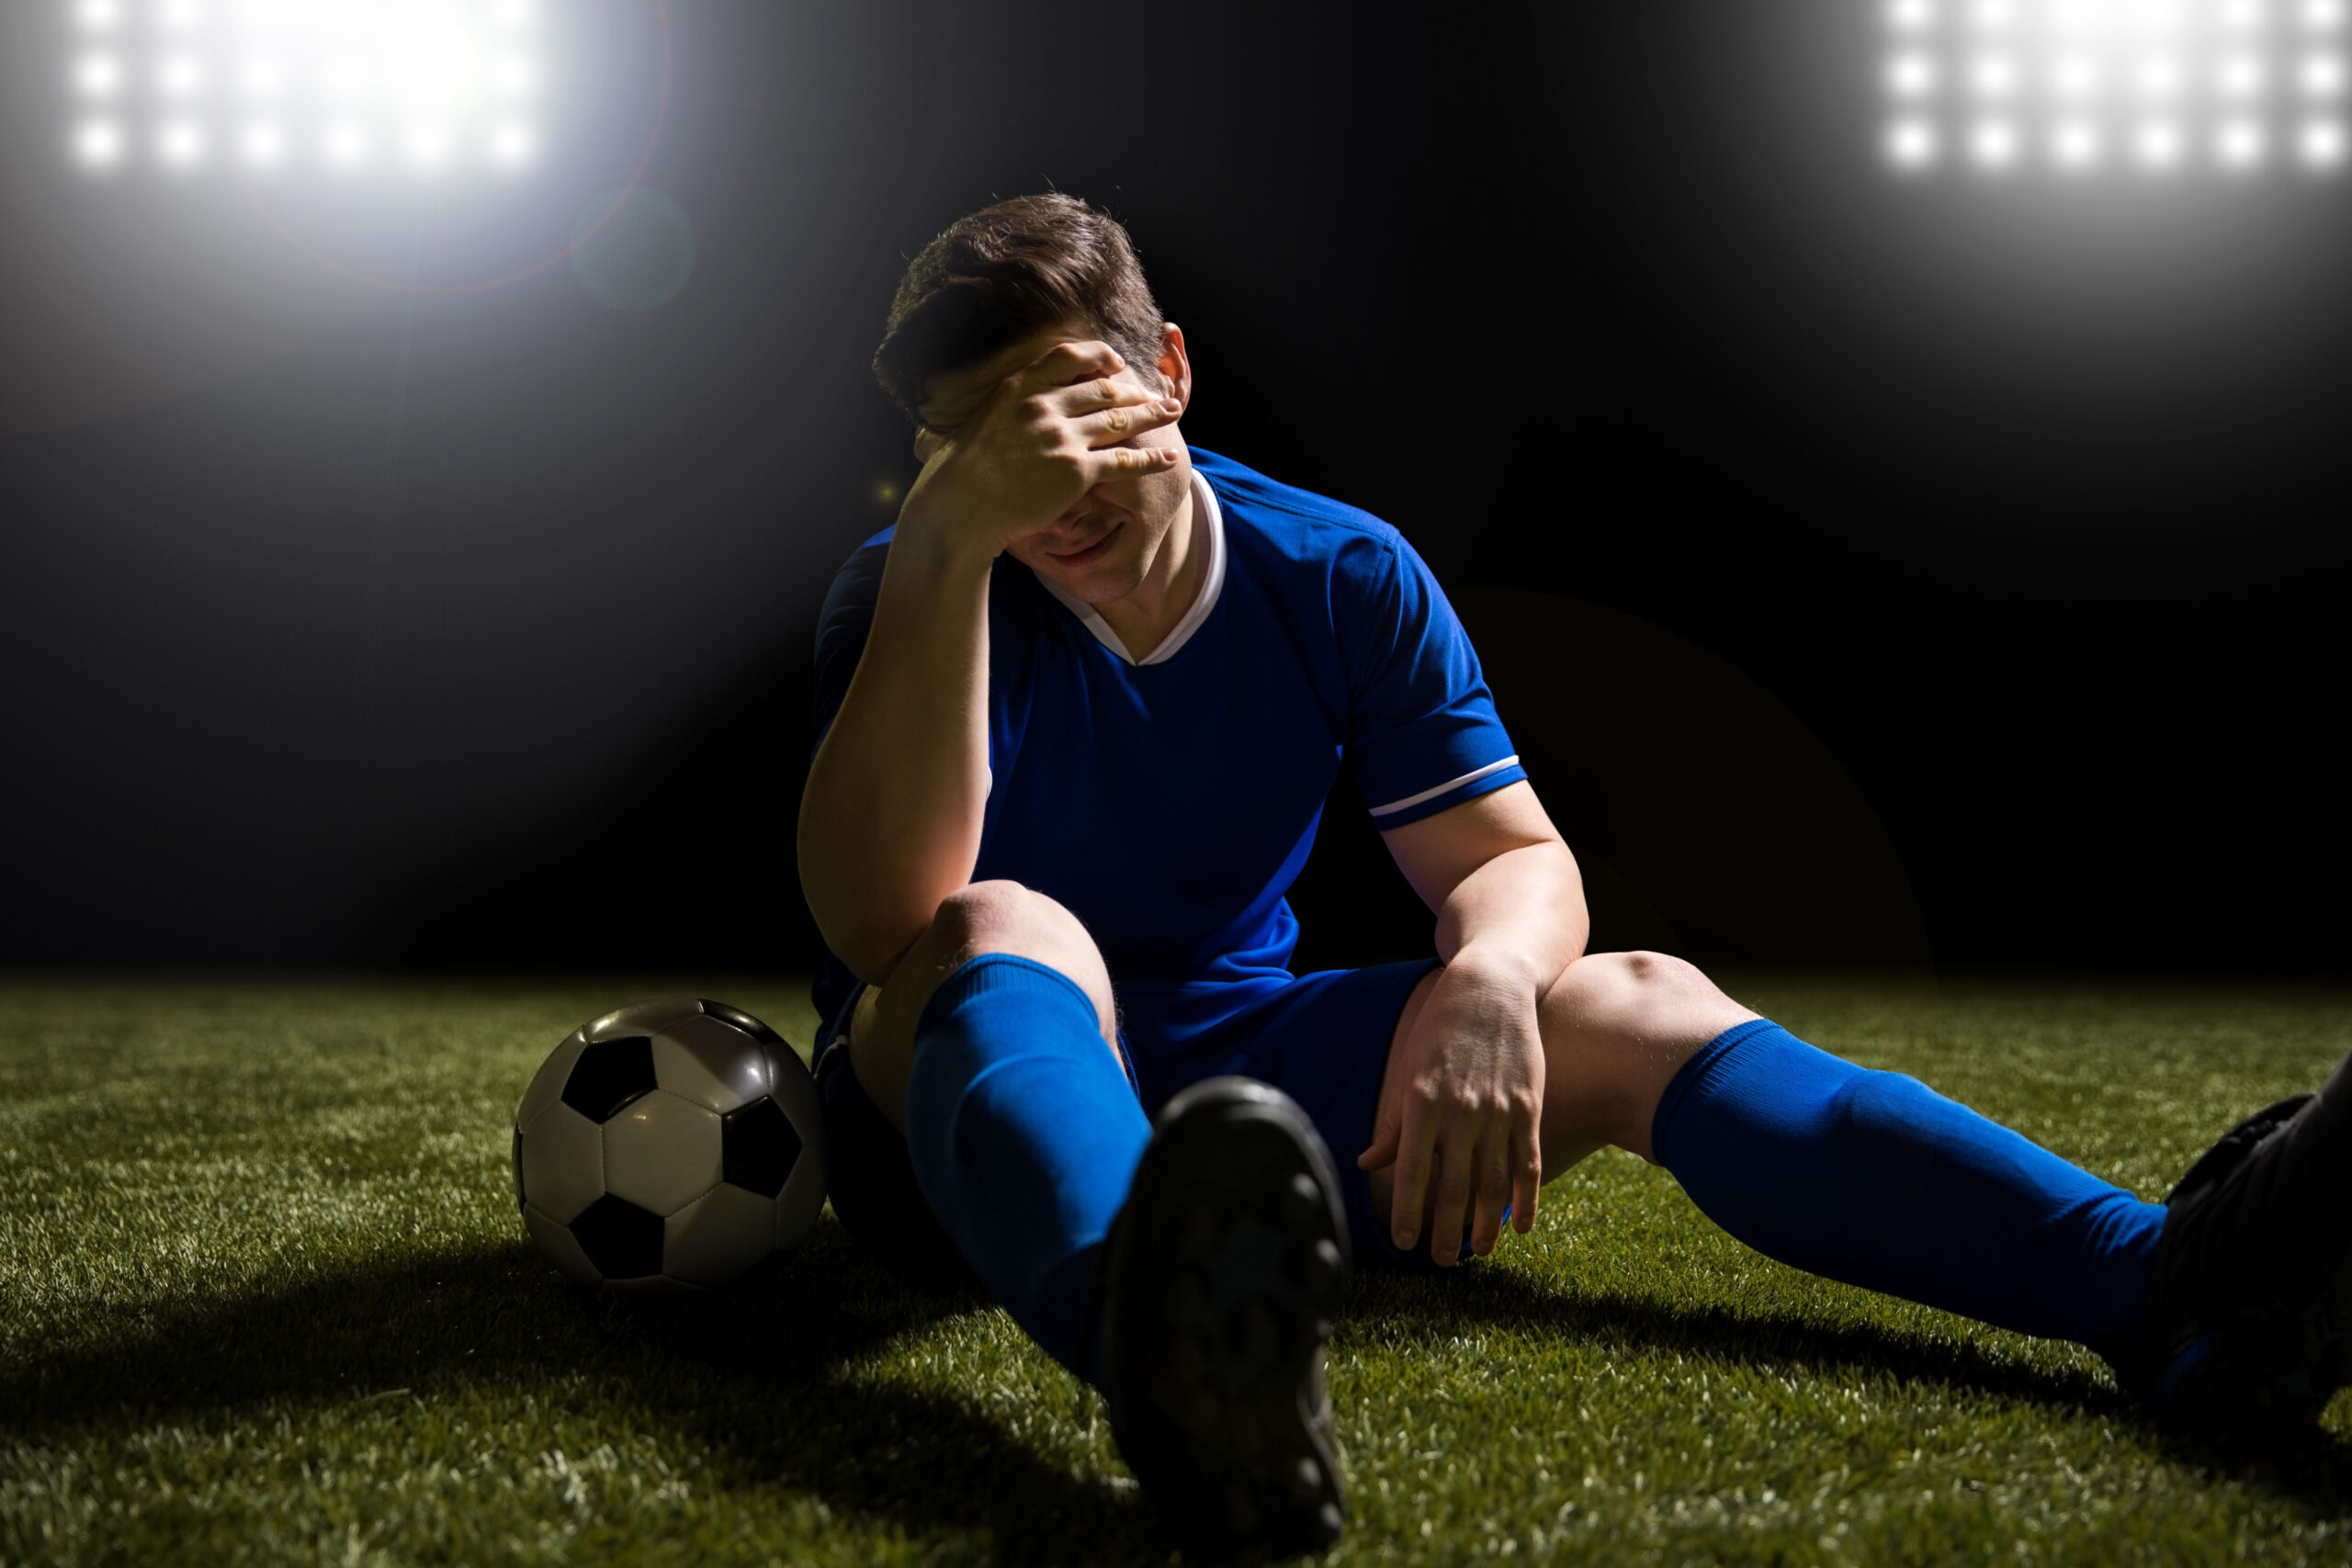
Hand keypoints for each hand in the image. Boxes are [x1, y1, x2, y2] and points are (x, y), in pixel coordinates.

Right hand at [899, 340, 1183, 556]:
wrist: (962, 506)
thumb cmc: (967, 470)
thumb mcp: (985, 418)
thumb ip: (1015, 403)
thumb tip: (1031, 400)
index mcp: (1020, 388)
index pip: (1069, 355)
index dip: (1099, 356)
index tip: (1117, 363)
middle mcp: (1044, 406)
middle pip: (1103, 389)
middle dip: (1135, 390)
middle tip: (1155, 393)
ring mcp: (1062, 437)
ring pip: (1120, 420)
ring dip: (1151, 415)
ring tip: (1171, 411)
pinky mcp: (1076, 471)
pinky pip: (1124, 461)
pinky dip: (1151, 458)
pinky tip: (1169, 457)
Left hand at [1359, 958, 1544, 1265]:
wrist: (1491, 986)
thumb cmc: (1440, 1028)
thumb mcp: (1408, 1068)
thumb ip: (1393, 1123)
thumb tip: (1367, 1163)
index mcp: (1422, 1102)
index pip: (1410, 1171)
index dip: (1407, 1212)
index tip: (1403, 1242)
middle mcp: (1459, 1111)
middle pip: (1452, 1186)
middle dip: (1445, 1230)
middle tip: (1440, 1262)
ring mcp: (1497, 1111)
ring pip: (1492, 1183)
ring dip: (1485, 1224)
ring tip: (1477, 1253)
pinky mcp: (1528, 1108)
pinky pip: (1527, 1164)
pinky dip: (1526, 1200)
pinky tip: (1521, 1227)